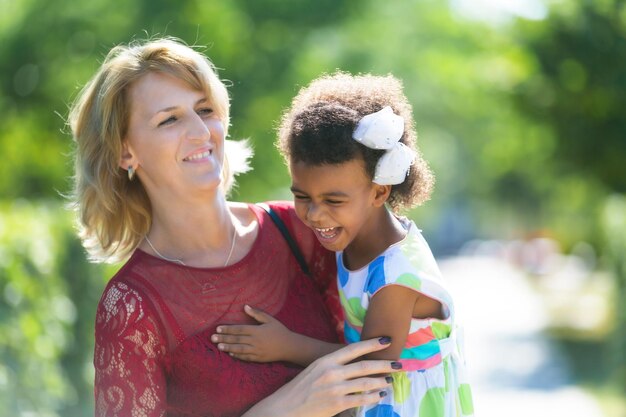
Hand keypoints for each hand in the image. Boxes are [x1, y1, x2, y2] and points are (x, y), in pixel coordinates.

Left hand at [211, 305, 295, 361]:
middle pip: (237, 339)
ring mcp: (256, 351)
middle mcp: (255, 341)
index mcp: (257, 331)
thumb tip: (245, 306)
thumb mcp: (270, 319)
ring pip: (239, 349)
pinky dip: (237, 355)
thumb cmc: (279, 331)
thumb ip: (257, 313)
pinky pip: (245, 357)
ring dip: (228, 347)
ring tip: (218, 346)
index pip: (239, 329)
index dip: (228, 329)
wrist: (289, 347)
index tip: (218, 328)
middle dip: (224, 338)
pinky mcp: (258, 358)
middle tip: (213, 338)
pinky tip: (230, 353)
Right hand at [242, 337, 400, 416]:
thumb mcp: (314, 370)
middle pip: (365, 366)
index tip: (387, 340)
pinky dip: (373, 397)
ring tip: (390, 381)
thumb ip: (332, 366)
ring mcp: (334, 388)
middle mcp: (331, 372)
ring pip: (366, 383)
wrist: (284, 409)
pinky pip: (361, 399)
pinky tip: (379, 396)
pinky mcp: (336, 404)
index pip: (354, 349)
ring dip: (381, 382)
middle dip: (384, 364)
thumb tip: (353, 363)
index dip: (372, 344)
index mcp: (325, 360)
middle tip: (399, 364)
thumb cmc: (299, 390)